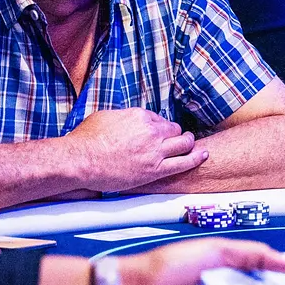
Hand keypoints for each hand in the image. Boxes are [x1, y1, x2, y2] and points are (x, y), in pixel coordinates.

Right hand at [67, 109, 208, 192]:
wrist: (80, 161)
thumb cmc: (86, 140)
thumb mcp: (106, 117)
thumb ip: (125, 117)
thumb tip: (131, 120)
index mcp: (139, 116)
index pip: (159, 119)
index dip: (159, 126)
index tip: (157, 132)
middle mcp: (151, 131)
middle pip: (174, 129)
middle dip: (176, 133)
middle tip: (177, 138)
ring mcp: (155, 151)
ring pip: (183, 143)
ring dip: (188, 143)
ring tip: (190, 144)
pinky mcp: (156, 169)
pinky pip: (183, 163)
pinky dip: (196, 158)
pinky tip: (203, 155)